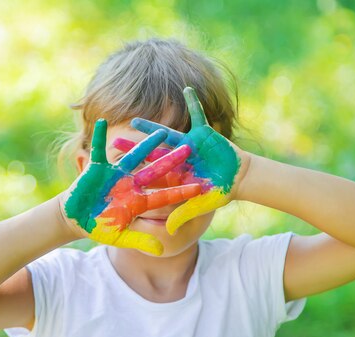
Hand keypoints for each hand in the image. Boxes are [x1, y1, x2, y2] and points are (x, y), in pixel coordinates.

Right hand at [63, 119, 201, 255]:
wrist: (76, 218)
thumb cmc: (98, 227)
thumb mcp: (120, 237)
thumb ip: (141, 241)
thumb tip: (161, 251)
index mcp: (138, 200)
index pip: (164, 194)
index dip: (181, 191)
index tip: (200, 187)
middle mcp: (131, 183)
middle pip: (155, 170)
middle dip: (171, 160)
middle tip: (190, 148)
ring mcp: (115, 174)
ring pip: (134, 156)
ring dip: (146, 144)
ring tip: (161, 131)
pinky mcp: (97, 168)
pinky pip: (97, 149)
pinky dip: (98, 137)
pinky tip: (102, 122)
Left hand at [130, 87, 246, 234]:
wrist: (240, 179)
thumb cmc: (220, 193)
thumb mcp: (201, 204)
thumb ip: (184, 214)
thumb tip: (167, 230)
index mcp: (175, 174)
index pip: (151, 172)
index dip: (134, 171)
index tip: (116, 170)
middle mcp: (178, 158)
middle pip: (151, 152)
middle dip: (134, 147)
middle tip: (114, 140)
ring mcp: (189, 144)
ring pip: (166, 134)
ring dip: (151, 128)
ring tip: (134, 120)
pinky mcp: (203, 133)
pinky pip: (198, 115)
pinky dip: (194, 103)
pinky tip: (186, 88)